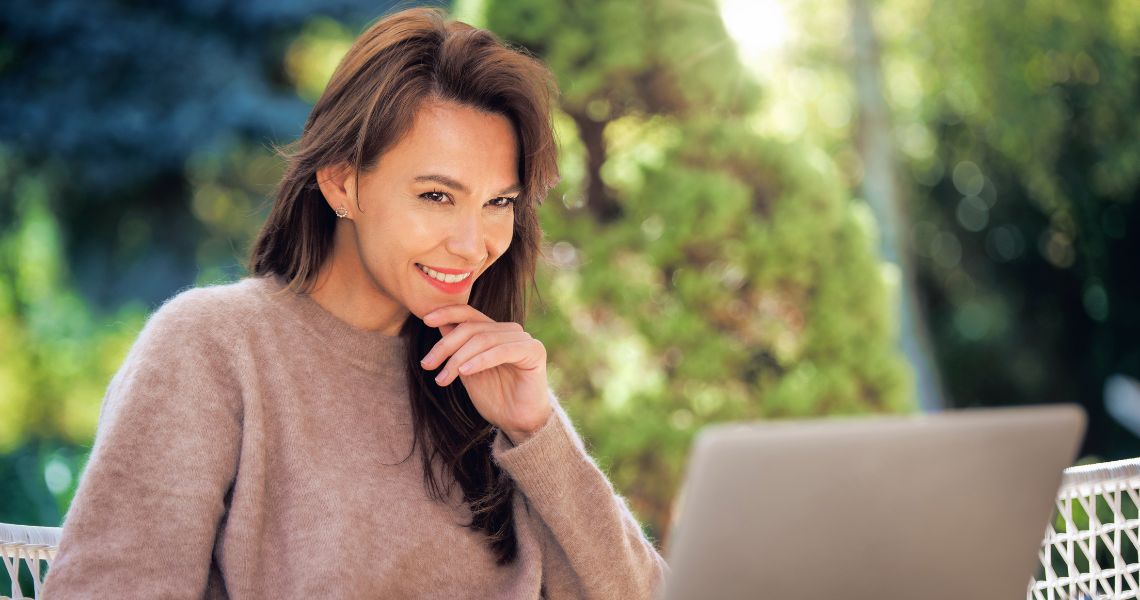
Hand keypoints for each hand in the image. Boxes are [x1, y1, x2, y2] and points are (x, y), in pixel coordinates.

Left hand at [419, 305, 551, 444]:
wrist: (518, 423)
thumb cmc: (494, 398)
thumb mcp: (467, 371)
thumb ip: (457, 349)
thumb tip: (437, 324)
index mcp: (495, 331)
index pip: (469, 314)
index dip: (447, 313)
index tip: (426, 320)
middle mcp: (510, 331)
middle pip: (472, 328)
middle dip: (446, 346)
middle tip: (427, 365)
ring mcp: (524, 339)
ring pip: (484, 339)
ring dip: (459, 359)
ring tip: (443, 378)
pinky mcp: (534, 351)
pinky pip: (503, 351)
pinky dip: (481, 360)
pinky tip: (465, 372)